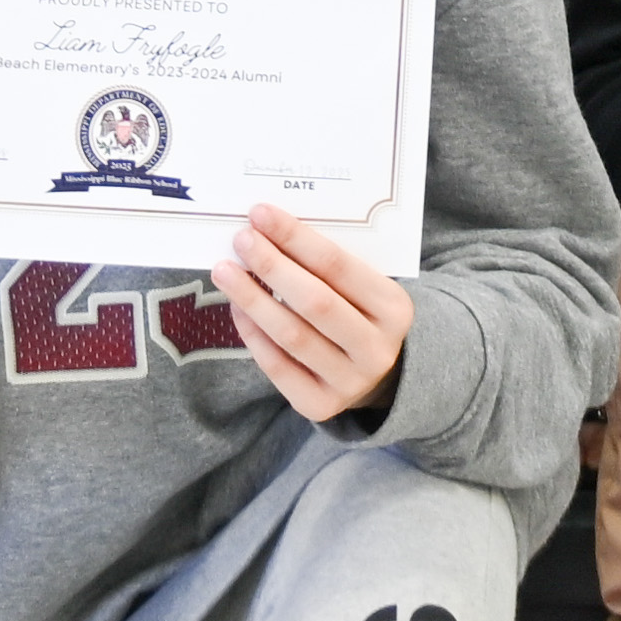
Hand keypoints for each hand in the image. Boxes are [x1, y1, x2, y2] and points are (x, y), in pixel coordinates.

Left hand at [217, 206, 415, 421]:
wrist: (377, 375)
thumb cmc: (359, 314)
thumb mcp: (363, 288)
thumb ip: (327, 266)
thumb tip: (268, 232)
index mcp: (394, 309)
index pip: (339, 266)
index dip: (296, 239)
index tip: (261, 214)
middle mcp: (377, 349)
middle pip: (315, 302)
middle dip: (273, 266)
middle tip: (241, 239)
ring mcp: (350, 382)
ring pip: (292, 336)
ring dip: (252, 299)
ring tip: (226, 272)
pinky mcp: (320, 405)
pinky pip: (278, 367)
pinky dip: (253, 334)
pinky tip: (237, 308)